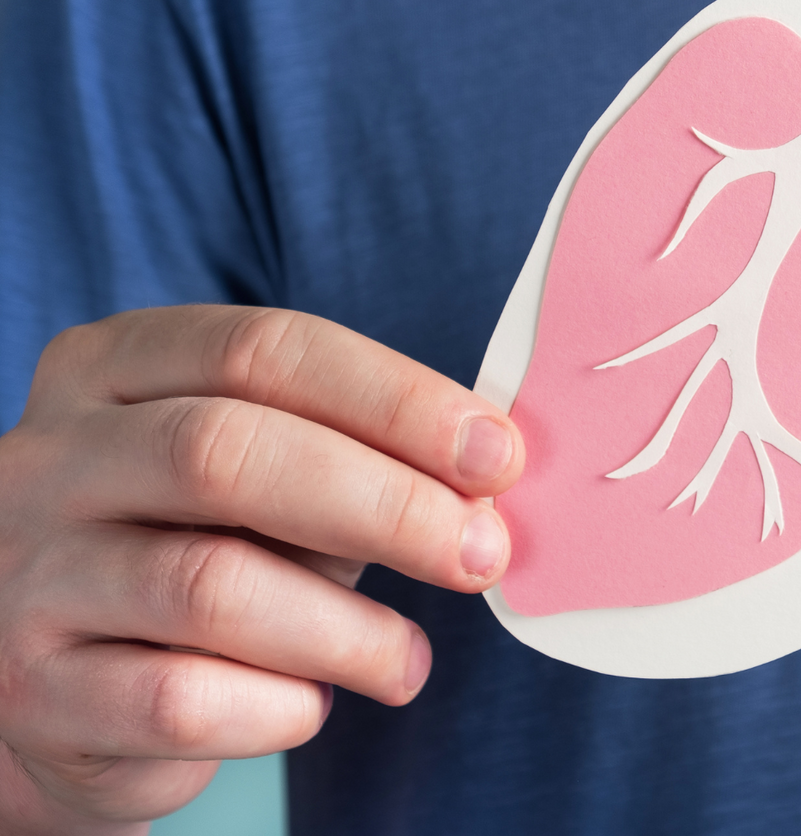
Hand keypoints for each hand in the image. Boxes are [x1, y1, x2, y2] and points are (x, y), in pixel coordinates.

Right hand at [0, 306, 522, 833]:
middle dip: (385, 505)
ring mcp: (26, 575)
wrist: (61, 687)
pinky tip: (311, 704)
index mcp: (113, 369)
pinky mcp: (34, 692)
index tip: (496, 456)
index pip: (263, 350)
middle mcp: (49, 459)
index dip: (395, 400)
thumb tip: (485, 484)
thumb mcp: (265, 479)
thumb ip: (352, 460)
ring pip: (208, 586)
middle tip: (481, 554)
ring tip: (407, 661)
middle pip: (227, 454)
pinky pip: (181, 700)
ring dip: (347, 631)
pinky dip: (279, 707)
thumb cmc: (199, 548)